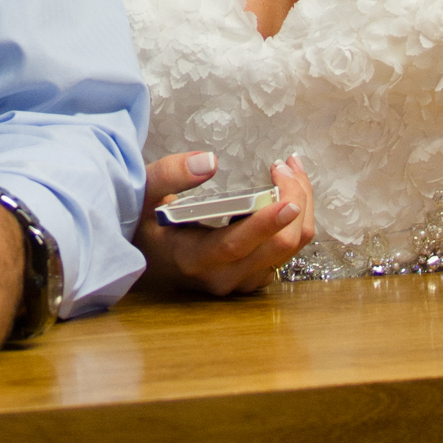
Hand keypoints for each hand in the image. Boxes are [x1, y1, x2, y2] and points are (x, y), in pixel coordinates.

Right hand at [134, 153, 314, 297]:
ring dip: (300, 209)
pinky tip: (288, 193)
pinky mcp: (251, 277)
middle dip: (295, 202)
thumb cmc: (142, 222)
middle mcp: (223, 277)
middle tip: (288, 164)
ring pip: (289, 251)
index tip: (289, 199)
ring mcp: (240, 282)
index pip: (237, 244)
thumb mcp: (142, 192)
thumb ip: (170, 175)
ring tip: (291, 171)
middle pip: (278, 247)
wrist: (144, 256)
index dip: (266, 223)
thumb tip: (210, 161)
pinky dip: (294, 223)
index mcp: (195, 258)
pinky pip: (285, 253)